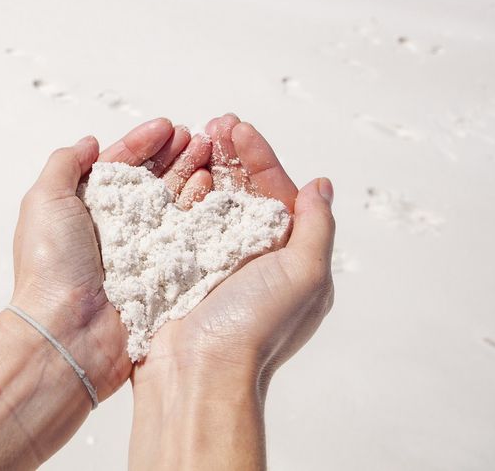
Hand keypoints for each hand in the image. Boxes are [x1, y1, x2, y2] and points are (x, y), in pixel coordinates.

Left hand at [10, 117, 212, 400]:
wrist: (68, 331)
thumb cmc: (50, 266)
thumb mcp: (44, 201)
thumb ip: (64, 165)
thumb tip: (89, 143)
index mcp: (84, 208)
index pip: (119, 166)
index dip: (143, 143)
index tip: (167, 126)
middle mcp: (114, 228)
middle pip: (151, 181)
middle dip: (175, 155)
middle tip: (198, 136)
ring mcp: (140, 252)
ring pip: (173, 204)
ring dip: (192, 176)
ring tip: (211, 154)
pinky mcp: (162, 275)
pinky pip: (187, 236)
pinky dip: (201, 211)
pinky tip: (214, 190)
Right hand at [129, 114, 334, 469]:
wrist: (196, 370)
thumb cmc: (255, 328)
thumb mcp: (306, 275)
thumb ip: (317, 227)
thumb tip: (322, 186)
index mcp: (285, 255)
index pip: (275, 190)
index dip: (259, 155)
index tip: (238, 129)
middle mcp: (249, 254)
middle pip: (241, 188)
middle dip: (230, 153)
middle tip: (214, 125)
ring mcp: (209, 258)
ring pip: (209, 198)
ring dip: (203, 164)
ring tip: (193, 139)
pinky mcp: (175, 264)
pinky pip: (177, 217)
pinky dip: (177, 191)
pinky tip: (172, 174)